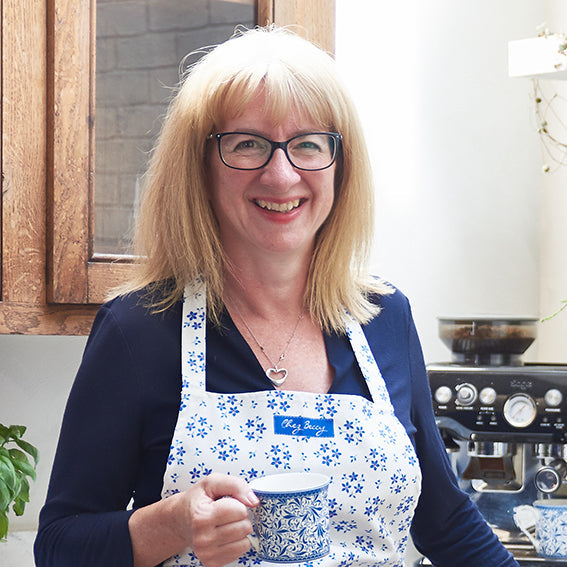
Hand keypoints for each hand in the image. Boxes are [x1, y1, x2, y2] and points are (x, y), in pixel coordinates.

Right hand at [129, 472, 258, 566]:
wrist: (181, 519)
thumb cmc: (198, 500)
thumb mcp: (213, 482)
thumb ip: (235, 485)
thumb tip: (253, 501)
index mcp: (201, 516)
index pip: (239, 510)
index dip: (238, 503)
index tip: (226, 502)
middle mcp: (202, 539)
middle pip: (244, 527)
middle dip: (241, 517)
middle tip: (227, 514)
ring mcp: (206, 554)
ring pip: (245, 542)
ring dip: (240, 530)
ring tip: (226, 524)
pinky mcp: (212, 563)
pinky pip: (240, 552)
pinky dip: (237, 542)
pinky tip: (225, 535)